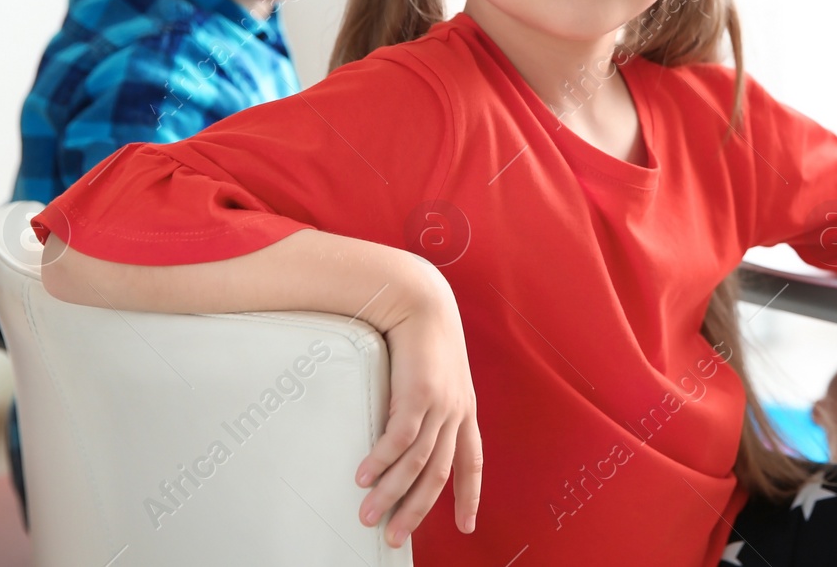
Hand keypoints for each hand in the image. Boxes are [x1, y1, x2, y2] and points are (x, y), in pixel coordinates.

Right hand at [356, 265, 482, 547]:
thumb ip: (426, 402)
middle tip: (394, 537)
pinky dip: (381, 462)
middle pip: (439, 475)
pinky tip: (364, 477)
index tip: (467, 525)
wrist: (420, 299)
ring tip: (369, 516)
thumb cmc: (421, 334)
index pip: (472, 462)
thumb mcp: (433, 373)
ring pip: (417, 464)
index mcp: (464, 410)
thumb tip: (402, 428)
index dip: (469, 496)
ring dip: (390, 494)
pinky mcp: (420, 395)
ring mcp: (441, 406)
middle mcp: (457, 412)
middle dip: (417, 510)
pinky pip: (400, 440)